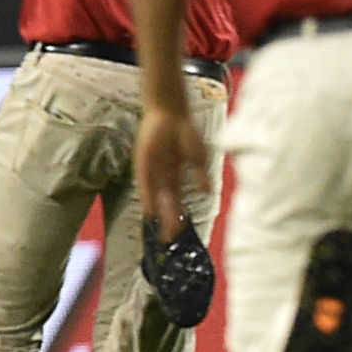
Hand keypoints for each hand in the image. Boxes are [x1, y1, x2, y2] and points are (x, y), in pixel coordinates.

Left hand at [135, 107, 208, 243]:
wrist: (170, 112)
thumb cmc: (185, 131)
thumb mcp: (197, 156)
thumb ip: (201, 175)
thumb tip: (206, 193)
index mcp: (176, 174)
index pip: (177, 201)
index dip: (178, 216)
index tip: (180, 232)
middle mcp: (164, 176)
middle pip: (167, 204)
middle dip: (169, 221)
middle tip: (169, 239)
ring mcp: (154, 171)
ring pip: (158, 198)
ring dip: (160, 215)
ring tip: (162, 232)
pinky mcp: (144, 164)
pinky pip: (145, 185)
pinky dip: (147, 199)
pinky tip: (149, 212)